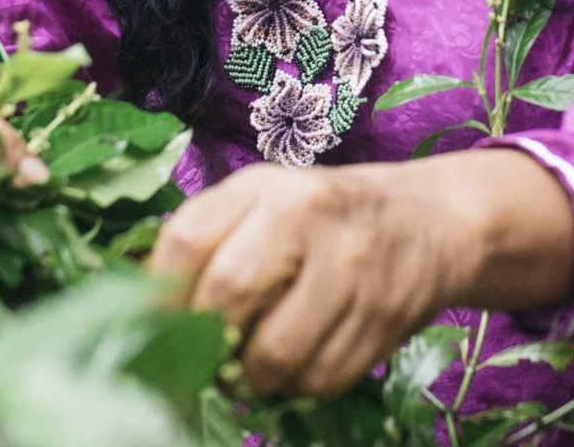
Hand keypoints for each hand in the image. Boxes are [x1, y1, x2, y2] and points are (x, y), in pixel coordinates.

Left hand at [146, 149, 573, 397]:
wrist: (429, 222)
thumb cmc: (323, 216)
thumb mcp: (263, 202)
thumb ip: (206, 242)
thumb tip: (144, 315)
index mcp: (268, 186)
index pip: (187, 240)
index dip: (162, 294)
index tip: (160, 323)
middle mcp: (311, 217)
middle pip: (227, 297)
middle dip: (208, 340)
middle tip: (209, 353)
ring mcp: (353, 270)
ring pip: (273, 356)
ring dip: (253, 376)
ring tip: (257, 359)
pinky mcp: (383, 319)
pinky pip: (319, 381)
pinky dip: (299, 386)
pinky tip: (302, 360)